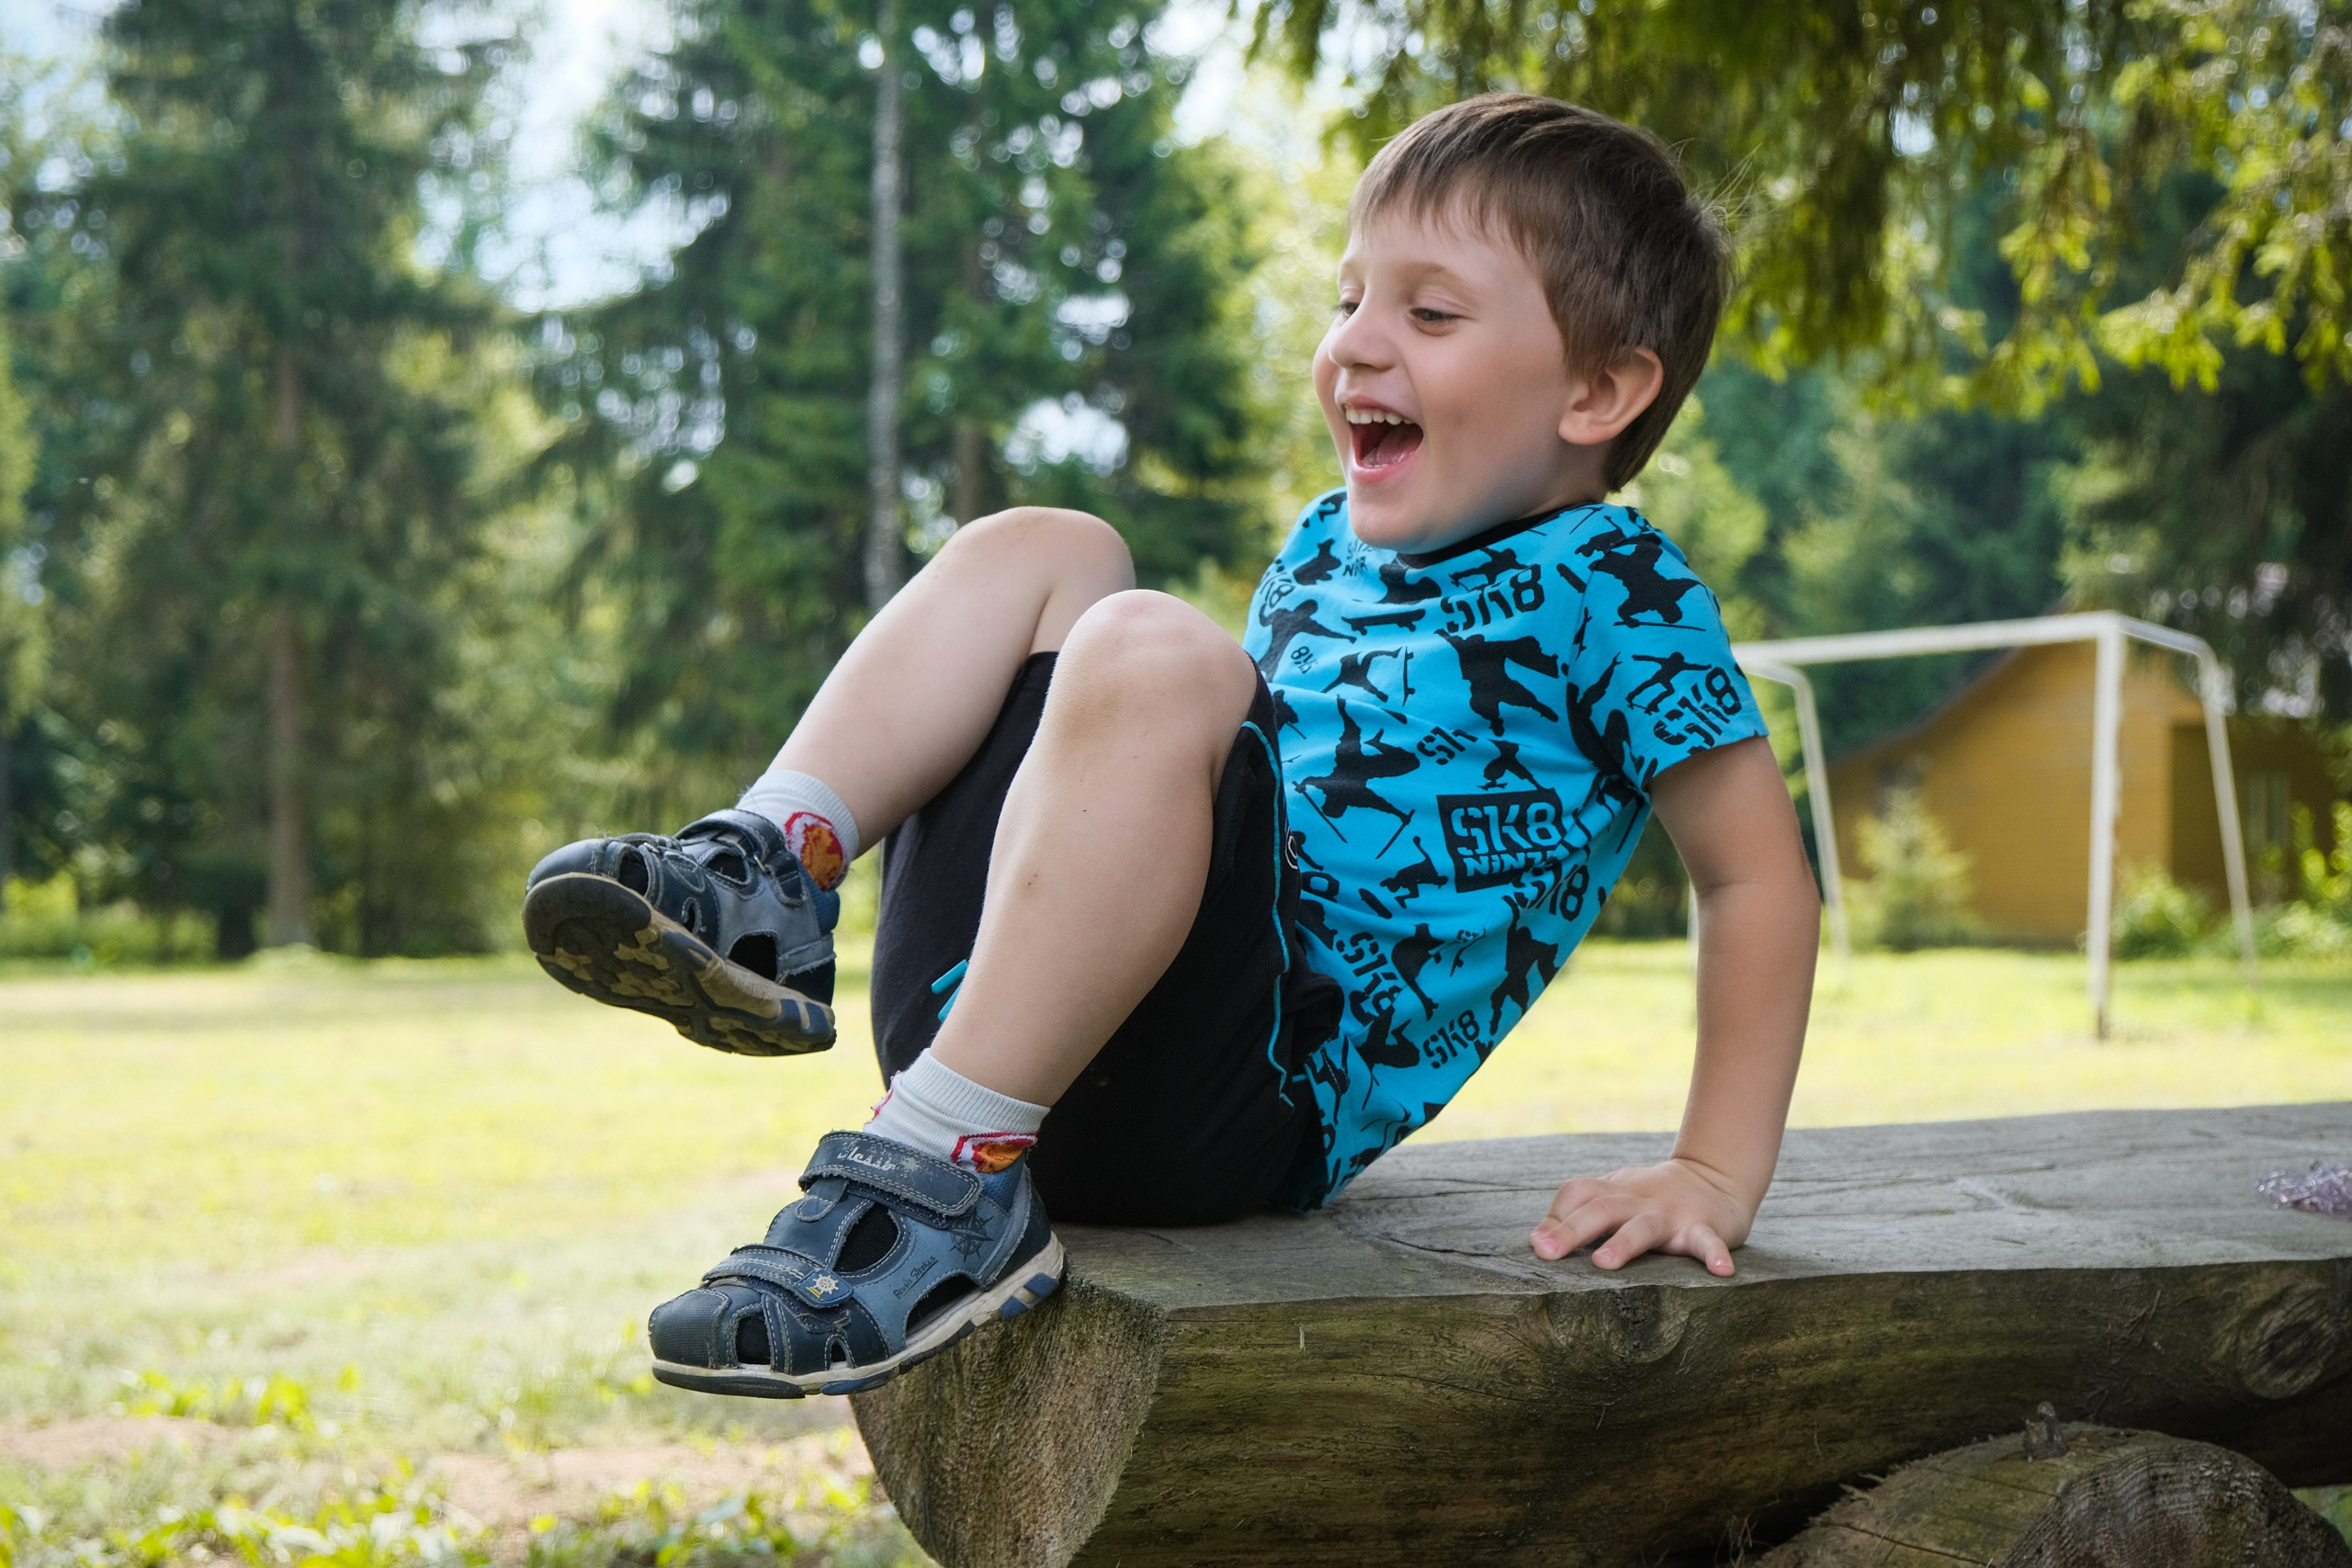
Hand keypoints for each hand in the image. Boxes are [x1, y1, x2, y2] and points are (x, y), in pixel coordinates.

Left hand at [1529, 1157, 1753, 1275]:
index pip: (1578, 1193)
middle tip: (1546, 1252)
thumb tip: (1536, 1241)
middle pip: (1601, 1209)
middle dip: (1571, 1229)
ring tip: (1604, 1262)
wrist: (1714, 1178)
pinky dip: (1715, 1255)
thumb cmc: (1650, 1197)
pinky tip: (1721, 1272)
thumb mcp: (1613, 1196)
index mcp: (1615, 1192)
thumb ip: (1578, 1213)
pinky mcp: (1705, 1228)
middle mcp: (1639, 1200)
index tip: (1536, 1245)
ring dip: (1623, 1243)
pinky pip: (1709, 1242)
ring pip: (1645, 1226)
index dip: (1556, 1216)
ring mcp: (1672, 1214)